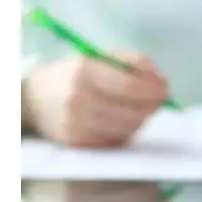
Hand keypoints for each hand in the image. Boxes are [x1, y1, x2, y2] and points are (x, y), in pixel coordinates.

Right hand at [22, 52, 168, 146]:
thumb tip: (160, 80)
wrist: (35, 99)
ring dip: (142, 117)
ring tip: (140, 106)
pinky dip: (127, 129)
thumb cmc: (77, 74)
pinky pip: (116, 140)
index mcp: (84, 73)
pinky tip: (123, 118)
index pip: (129, 86)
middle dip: (153, 105)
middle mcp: (78, 101)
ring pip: (128, 128)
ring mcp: (77, 125)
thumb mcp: (101, 57)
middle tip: (160, 98)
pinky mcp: (78, 143)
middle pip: (132, 112)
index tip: (166, 87)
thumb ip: (134, 61)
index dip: (153, 89)